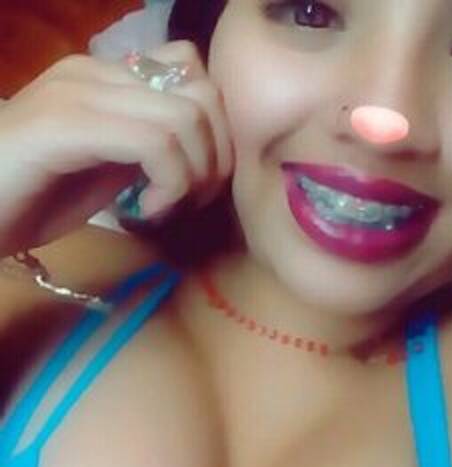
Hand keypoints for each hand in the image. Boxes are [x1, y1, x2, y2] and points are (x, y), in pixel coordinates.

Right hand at [0, 40, 233, 257]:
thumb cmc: (34, 196)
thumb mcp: (110, 168)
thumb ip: (152, 146)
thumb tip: (202, 148)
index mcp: (109, 77)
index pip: (194, 74)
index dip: (217, 130)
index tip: (201, 178)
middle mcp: (97, 71)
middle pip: (203, 94)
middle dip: (218, 156)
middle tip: (194, 198)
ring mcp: (79, 91)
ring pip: (185, 116)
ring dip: (196, 173)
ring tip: (168, 206)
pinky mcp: (65, 123)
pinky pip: (154, 142)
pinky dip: (170, 182)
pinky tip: (148, 210)